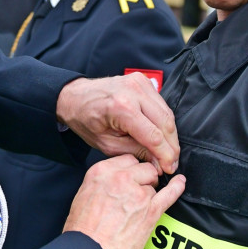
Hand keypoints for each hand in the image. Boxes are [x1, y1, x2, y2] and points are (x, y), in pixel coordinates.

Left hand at [56, 74, 179, 173]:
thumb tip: (159, 162)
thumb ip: (136, 152)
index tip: (170, 168)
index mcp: (121, 108)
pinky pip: (162, 104)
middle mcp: (133, 91)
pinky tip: (160, 134)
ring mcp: (140, 83)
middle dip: (171, 146)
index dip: (165, 155)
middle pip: (165, 123)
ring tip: (168, 151)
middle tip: (172, 163)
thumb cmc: (86, 120)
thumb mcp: (107, 144)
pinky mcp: (144, 80)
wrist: (76, 96)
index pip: (154, 136)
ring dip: (170, 134)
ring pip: (167, 113)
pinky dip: (164, 120)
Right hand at [64, 155, 185, 248]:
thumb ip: (102, 180)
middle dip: (143, 178)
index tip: (132, 177)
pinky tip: (180, 183)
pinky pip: (169, 194)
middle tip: (134, 193)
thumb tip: (114, 178)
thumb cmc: (83, 228)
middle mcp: (121, 178)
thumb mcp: (83, 193)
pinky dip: (176, 188)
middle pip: (144, 168)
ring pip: (153, 184)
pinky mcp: (151, 210)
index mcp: (102, 172)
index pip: (127, 160)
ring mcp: (138, 193)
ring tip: (137, 209)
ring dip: (149, 193)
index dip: (131, 170)